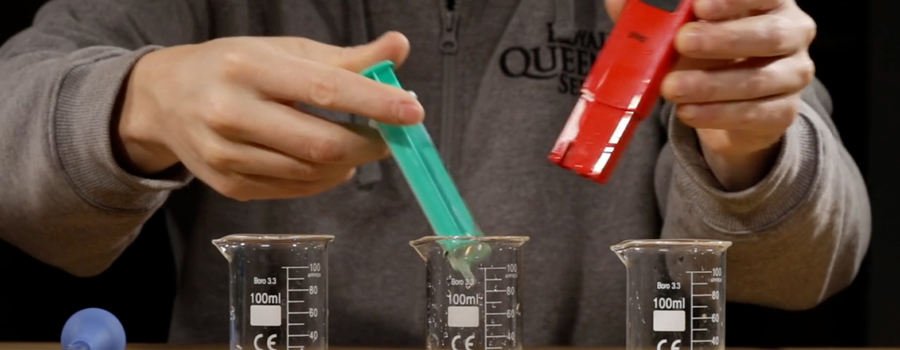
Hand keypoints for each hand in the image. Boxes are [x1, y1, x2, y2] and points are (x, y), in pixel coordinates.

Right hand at [115, 32, 423, 200]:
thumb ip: (345, 57)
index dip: (375, 103)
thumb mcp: (285, 51)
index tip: (413, 110)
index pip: (325, 89)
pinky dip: (323, 179)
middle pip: (321, 143)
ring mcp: (226, 154)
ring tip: (357, 145)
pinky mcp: (228, 185)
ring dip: (348, 163)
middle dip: (369, 144)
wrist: (164, 100)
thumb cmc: (234, 68)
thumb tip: (398, 48)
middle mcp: (231, 112)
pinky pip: (294, 190)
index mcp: (249, 67)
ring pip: (311, 173)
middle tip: (391, 137)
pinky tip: (327, 162)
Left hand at [606, 0, 816, 190]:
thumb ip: (654, 6)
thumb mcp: (675, 22)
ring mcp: (793, 73)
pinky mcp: (783, 112)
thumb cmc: (701, 46)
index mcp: (770, 1)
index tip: (699, 4)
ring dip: (710, 84)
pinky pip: (755, 114)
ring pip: (759, 80)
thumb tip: (622, 0)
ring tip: (670, 88)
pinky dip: (717, 115)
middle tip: (681, 42)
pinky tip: (687, 112)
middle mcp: (793, 31)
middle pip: (769, 35)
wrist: (722, 101)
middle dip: (722, 39)